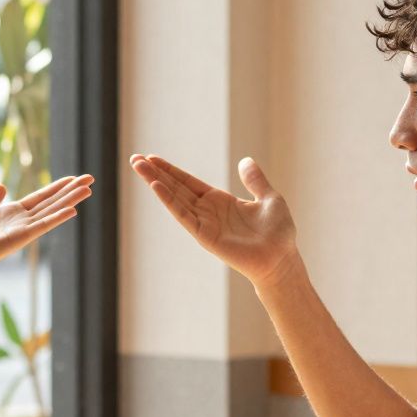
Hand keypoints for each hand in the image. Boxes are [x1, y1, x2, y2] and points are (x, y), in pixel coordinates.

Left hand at [0, 175, 93, 279]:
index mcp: (9, 214)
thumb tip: (2, 186)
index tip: (72, 178)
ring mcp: (21, 230)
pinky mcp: (19, 238)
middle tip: (90, 179)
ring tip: (88, 188)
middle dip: (70, 191)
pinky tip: (73, 209)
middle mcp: (20, 222)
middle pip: (51, 203)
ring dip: (70, 200)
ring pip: (51, 212)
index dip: (56, 188)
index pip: (39, 198)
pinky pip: (42, 225)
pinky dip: (57, 217)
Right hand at [129, 154, 298, 285]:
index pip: (188, 182)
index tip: (152, 158)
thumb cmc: (278, 233)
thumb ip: (255, 180)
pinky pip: (183, 215)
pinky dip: (169, 201)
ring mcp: (204, 223)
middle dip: (155, 173)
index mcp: (219, 201)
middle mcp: (207, 211)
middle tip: (135, 158)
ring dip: (156, 182)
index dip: (171, 170)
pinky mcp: (205, 235)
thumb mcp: (269, 198)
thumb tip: (245, 161)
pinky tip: (156, 186)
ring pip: (174, 198)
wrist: (281, 258)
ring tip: (139, 166)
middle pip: (176, 188)